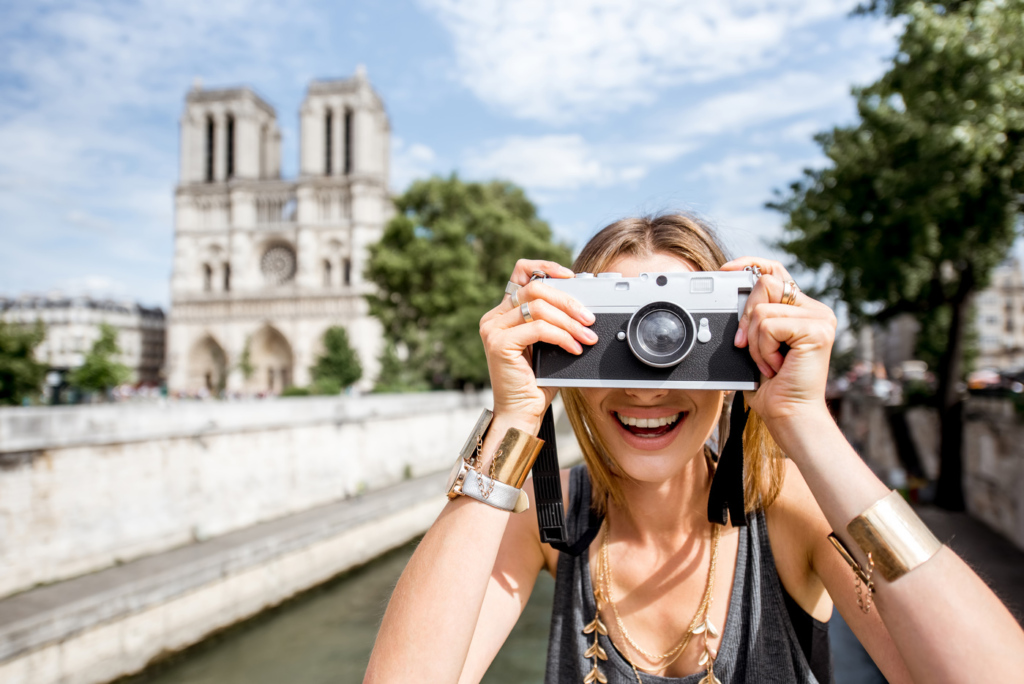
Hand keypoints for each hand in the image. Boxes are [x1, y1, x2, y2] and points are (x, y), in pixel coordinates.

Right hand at [479, 259, 597, 422]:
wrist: (521, 413)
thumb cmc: (536, 383)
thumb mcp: (549, 344)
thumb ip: (555, 321)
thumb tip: (583, 305)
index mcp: (504, 313)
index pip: (521, 273)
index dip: (546, 268)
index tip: (571, 276)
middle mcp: (494, 317)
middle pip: (534, 289)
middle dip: (568, 301)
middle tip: (589, 318)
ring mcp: (493, 329)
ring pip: (537, 307)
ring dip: (569, 322)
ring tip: (586, 336)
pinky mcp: (498, 343)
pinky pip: (538, 329)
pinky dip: (562, 336)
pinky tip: (574, 348)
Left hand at [721, 257, 836, 428]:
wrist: (788, 415)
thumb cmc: (770, 387)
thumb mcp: (755, 345)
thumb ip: (751, 319)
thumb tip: (727, 296)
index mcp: (800, 310)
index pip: (774, 271)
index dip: (750, 264)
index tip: (724, 270)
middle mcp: (814, 310)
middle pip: (765, 283)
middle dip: (745, 316)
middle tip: (744, 345)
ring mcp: (819, 318)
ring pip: (763, 309)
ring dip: (754, 342)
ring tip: (768, 363)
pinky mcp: (817, 330)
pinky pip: (769, 325)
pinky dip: (763, 349)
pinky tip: (776, 366)